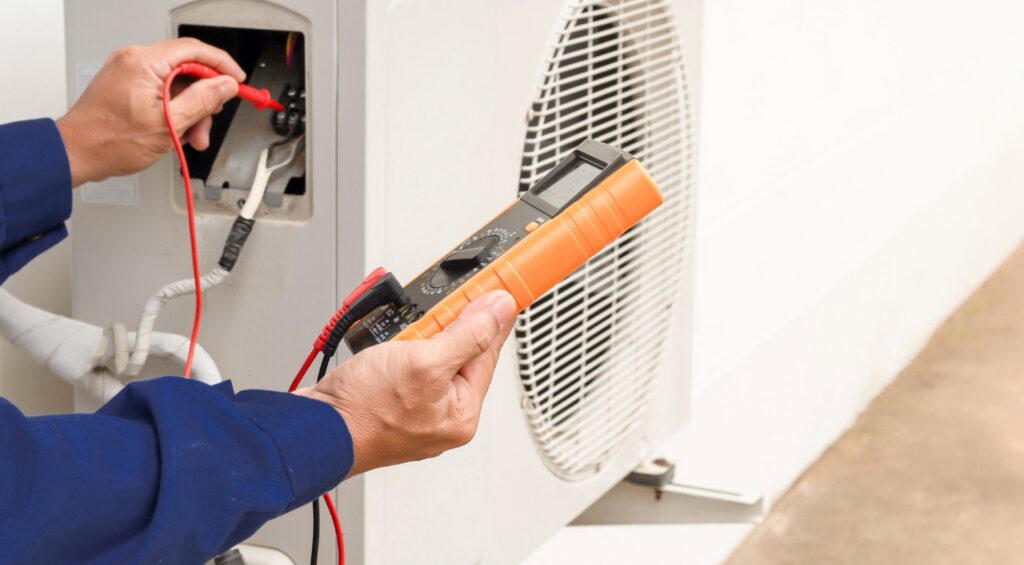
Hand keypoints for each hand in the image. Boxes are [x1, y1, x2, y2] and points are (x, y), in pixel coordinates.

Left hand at [56, 38, 246, 186]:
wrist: (76, 153)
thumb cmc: (109, 141)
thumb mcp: (168, 125)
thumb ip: (202, 101)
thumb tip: (225, 85)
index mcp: (144, 63)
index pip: (195, 50)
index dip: (222, 65)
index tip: (237, 81)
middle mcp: (135, 60)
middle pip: (187, 70)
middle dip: (203, 99)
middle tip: (207, 125)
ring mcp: (129, 71)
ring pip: (176, 84)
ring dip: (189, 110)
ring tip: (189, 137)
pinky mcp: (127, 83)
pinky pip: (162, 91)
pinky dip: (174, 110)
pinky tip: (173, 132)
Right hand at [296, 291, 517, 476]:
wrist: (313, 430)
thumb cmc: (363, 410)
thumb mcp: (425, 362)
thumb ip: (469, 334)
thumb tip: (499, 310)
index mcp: (462, 413)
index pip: (488, 351)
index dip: (490, 316)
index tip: (497, 290)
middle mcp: (443, 416)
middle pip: (461, 352)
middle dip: (446, 327)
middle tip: (433, 314)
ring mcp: (416, 410)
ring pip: (431, 355)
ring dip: (419, 336)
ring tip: (400, 338)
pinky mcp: (392, 401)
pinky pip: (407, 365)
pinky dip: (400, 348)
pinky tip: (388, 345)